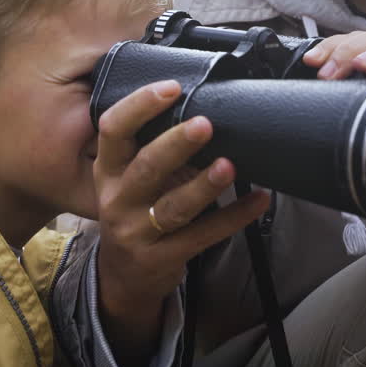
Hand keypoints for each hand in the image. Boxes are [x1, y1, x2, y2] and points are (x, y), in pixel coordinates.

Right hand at [92, 79, 269, 366]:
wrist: (123, 278)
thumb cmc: (134, 213)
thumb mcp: (126, 180)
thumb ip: (150, 148)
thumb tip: (201, 106)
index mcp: (107, 171)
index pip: (113, 131)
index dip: (138, 106)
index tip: (171, 87)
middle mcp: (118, 200)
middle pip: (146, 168)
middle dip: (175, 144)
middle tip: (205, 124)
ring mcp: (138, 232)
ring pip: (173, 207)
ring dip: (204, 185)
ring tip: (229, 165)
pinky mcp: (163, 258)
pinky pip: (203, 236)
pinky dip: (233, 217)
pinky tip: (258, 200)